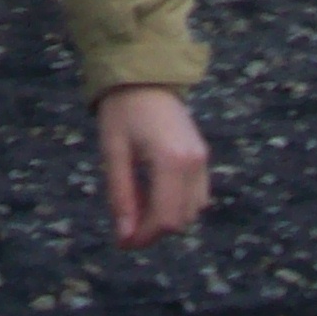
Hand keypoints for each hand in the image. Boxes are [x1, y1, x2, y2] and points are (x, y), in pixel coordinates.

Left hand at [95, 85, 209, 246]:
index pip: (165, 218)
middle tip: (125, 222)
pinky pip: (197, 194)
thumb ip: (121, 196)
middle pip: (181, 219)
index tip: (123, 241)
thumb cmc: (122, 110)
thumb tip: (125, 236)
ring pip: (192, 210)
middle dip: (153, 229)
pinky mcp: (203, 155)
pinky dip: (178, 202)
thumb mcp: (113, 153)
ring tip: (137, 202)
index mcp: (171, 160)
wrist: (143, 74)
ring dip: (167, 217)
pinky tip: (153, 191)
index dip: (144, 237)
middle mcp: (194, 162)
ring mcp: (202, 158)